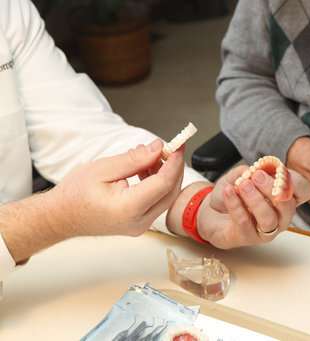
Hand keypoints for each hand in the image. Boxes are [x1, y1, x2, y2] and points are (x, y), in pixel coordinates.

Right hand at [51, 139, 183, 237]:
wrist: (61, 217)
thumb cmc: (75, 195)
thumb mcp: (103, 168)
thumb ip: (134, 159)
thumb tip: (158, 149)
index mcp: (128, 208)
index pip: (163, 183)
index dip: (173, 162)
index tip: (177, 146)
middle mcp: (139, 222)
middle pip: (170, 191)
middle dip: (174, 167)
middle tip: (171, 148)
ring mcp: (141, 226)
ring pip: (166, 196)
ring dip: (165, 174)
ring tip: (150, 156)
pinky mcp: (140, 223)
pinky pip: (157, 201)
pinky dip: (157, 183)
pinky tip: (145, 169)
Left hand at [196, 165, 309, 248]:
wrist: (212, 212)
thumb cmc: (233, 194)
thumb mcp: (242, 175)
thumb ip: (251, 170)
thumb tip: (259, 169)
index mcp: (284, 198)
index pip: (303, 191)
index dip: (295, 181)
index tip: (279, 170)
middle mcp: (280, 217)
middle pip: (287, 206)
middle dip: (273, 188)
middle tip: (257, 176)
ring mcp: (265, 230)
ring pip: (268, 218)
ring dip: (256, 200)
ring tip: (243, 185)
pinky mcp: (247, 238)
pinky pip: (244, 222)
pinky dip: (236, 204)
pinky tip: (228, 191)